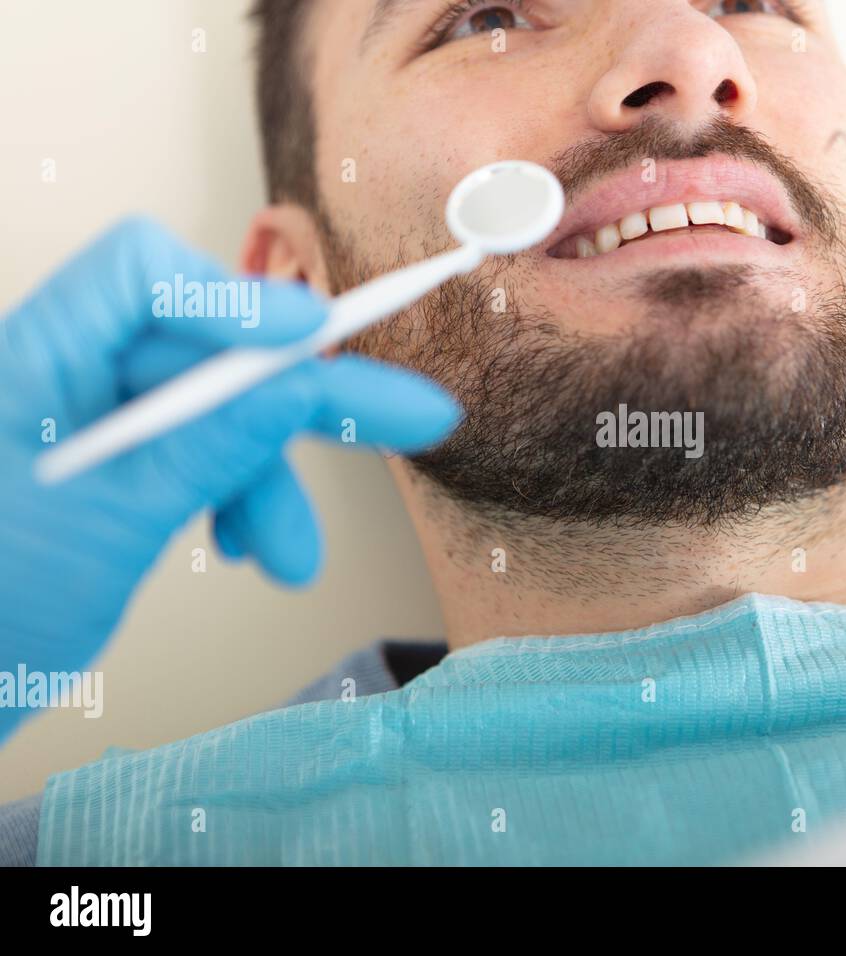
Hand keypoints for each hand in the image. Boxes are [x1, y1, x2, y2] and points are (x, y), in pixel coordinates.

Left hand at [0, 218, 459, 741]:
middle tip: (414, 419)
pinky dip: (240, 500)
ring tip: (294, 560)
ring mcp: (94, 425)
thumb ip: (210, 447)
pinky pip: (201, 458)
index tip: (314, 337)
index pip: (141, 276)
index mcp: (34, 360)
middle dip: (304, 399)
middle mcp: (66, 377)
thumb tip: (297, 386)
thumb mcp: (112, 526)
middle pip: (207, 350)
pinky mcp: (120, 469)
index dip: (234, 297)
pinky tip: (251, 548)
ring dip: (270, 483)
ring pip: (217, 416)